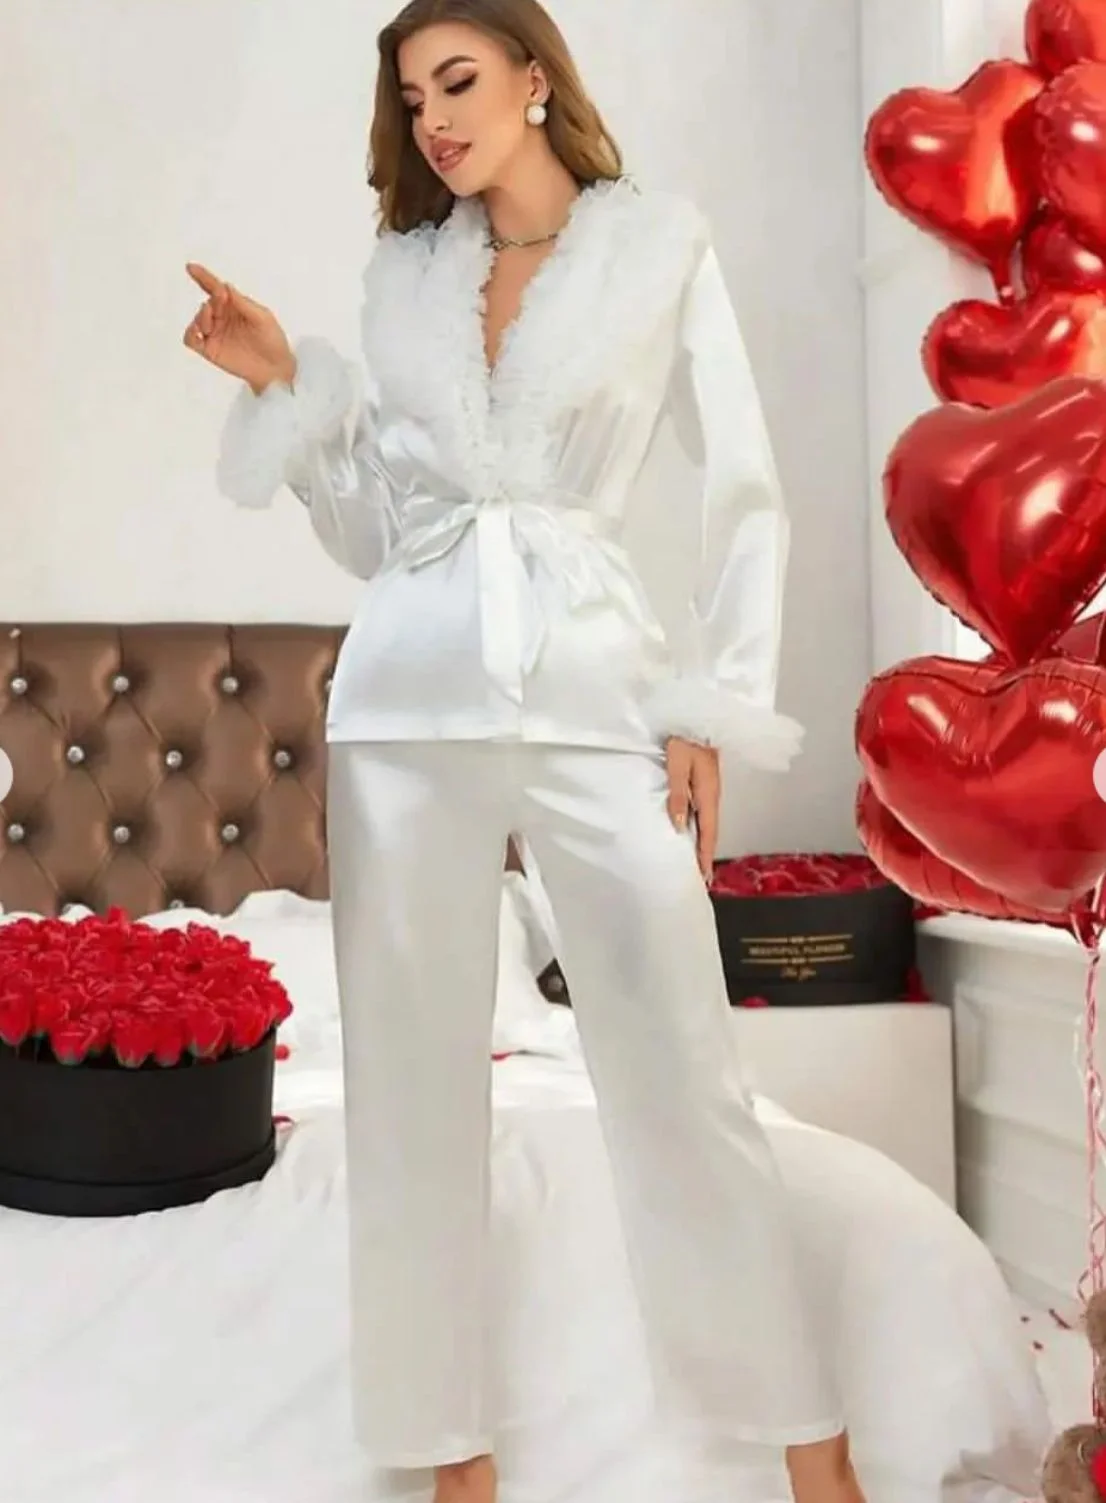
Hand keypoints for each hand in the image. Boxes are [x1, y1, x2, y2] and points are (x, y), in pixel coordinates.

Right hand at [182, 263, 295, 392]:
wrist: (276, 368)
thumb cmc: (273, 340)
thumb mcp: (262, 318)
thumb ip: (243, 303)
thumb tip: (226, 287)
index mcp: (234, 306)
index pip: (215, 289)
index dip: (203, 277)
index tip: (191, 267)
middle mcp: (221, 318)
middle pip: (207, 304)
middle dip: (212, 301)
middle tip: (221, 300)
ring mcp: (215, 334)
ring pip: (197, 320)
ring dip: (201, 316)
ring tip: (212, 319)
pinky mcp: (210, 350)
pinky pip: (191, 340)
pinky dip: (190, 334)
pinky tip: (198, 331)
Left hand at [664, 737, 720, 880]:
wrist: (697, 717)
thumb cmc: (683, 739)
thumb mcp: (676, 765)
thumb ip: (677, 794)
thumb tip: (678, 826)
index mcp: (708, 794)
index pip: (708, 832)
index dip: (705, 855)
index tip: (704, 877)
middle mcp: (712, 795)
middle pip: (711, 831)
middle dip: (706, 854)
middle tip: (702, 877)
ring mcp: (710, 788)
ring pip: (708, 822)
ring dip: (704, 842)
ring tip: (697, 861)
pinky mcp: (705, 782)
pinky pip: (704, 812)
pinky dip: (701, 828)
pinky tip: (692, 832)